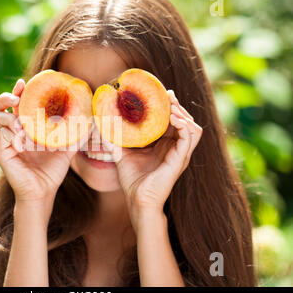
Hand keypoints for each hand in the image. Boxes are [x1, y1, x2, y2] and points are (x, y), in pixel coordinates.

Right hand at [0, 79, 76, 223]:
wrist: (43, 191)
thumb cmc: (52, 170)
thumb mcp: (66, 148)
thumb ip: (75, 133)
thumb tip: (90, 120)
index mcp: (24, 127)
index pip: (16, 104)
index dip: (19, 91)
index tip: (25, 83)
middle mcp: (12, 132)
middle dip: (7, 97)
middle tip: (18, 96)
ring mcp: (6, 141)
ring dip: (9, 115)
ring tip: (22, 122)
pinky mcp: (3, 152)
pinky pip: (2, 135)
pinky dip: (12, 133)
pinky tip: (24, 140)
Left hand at [106, 90, 202, 229]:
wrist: (137, 200)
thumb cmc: (132, 180)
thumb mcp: (121, 153)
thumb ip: (114, 138)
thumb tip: (100, 123)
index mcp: (165, 145)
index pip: (172, 121)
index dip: (169, 106)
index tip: (161, 93)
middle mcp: (175, 148)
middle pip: (184, 120)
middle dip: (177, 106)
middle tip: (167, 94)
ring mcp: (180, 154)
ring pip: (192, 127)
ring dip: (183, 113)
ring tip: (171, 106)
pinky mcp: (180, 159)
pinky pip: (190, 137)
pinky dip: (185, 125)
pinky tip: (173, 119)